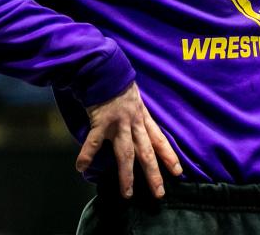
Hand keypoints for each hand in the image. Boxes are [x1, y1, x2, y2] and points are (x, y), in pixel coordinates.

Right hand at [75, 81, 182, 198]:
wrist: (104, 67)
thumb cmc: (117, 82)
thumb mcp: (133, 97)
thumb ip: (136, 112)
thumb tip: (137, 126)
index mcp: (142, 116)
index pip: (159, 139)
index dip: (169, 156)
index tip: (178, 171)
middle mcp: (133, 122)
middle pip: (146, 152)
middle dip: (153, 174)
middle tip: (159, 193)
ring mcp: (117, 123)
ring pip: (125, 153)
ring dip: (127, 175)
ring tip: (128, 194)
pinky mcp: (100, 121)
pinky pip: (93, 142)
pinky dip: (87, 155)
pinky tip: (81, 168)